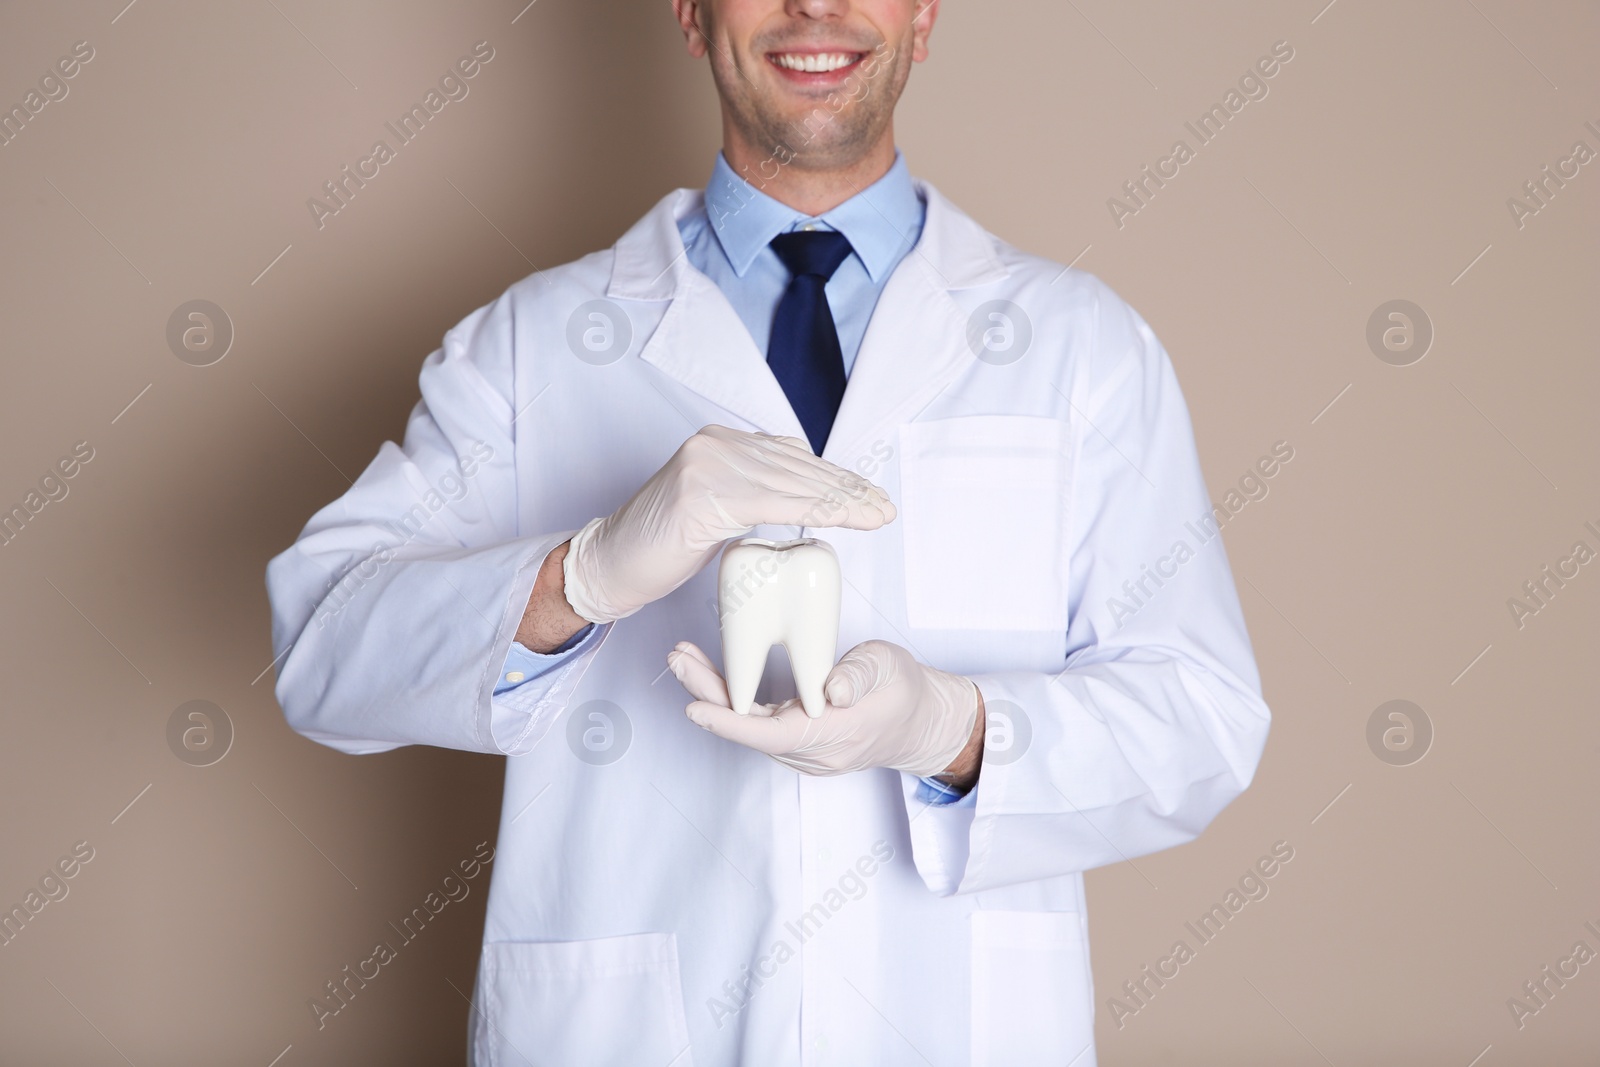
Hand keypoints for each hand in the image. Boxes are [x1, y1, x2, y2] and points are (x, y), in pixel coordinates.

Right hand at [562, 425, 894, 623]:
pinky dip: (814, 512)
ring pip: (793, 484)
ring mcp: (708, 464)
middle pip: (798, 467)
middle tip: (884, 509)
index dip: (836, 477)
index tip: (870, 496)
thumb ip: (754, 492)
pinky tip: (843, 521)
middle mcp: (716, 444)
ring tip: (875, 517)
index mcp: (721, 442)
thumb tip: (802, 497)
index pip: (792, 456)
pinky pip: (773, 503)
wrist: (610, 563)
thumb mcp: (716, 508)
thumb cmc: (661, 545)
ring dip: (842, 502)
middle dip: (848, 489)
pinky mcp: (702, 494)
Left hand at [666, 639, 982, 778]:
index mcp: (834, 735)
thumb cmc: (903, 689)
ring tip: (684, 659)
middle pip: (749, 728)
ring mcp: (803, 751)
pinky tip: (711, 674)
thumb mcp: (887, 666)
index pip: (771, 734)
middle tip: (678, 659)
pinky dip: (731, 700)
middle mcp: (812, 752)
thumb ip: (858, 675)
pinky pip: (756, 723)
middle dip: (708, 695)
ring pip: (748, 726)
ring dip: (715, 694)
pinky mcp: (797, 740)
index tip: (695, 706)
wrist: (920, 723)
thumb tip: (829, 689)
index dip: (729, 722)